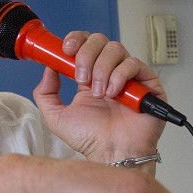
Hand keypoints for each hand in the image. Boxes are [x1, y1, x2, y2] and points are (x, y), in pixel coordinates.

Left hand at [34, 32, 165, 163]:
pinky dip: (120, 76)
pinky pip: (134, 64)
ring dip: (102, 69)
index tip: (66, 50)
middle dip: (86, 55)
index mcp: (89, 76)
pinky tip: (114, 94)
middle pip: (99, 40)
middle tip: (82, 78)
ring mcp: (129, 76)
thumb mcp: (56, 118)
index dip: (76, 39)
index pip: (84, 43)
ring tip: (100, 94)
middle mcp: (109, 72)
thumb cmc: (91, 140)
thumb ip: (46, 93)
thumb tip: (49, 68)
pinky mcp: (147, 82)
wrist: (112, 153)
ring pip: (115, 49)